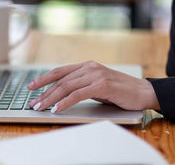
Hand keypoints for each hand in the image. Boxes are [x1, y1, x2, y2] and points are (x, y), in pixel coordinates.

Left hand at [27, 61, 159, 112]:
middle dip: (44, 93)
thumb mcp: (97, 85)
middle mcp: (89, 67)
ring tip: (41, 108)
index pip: (59, 71)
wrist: (144, 92)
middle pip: (60, 80)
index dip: (43, 79)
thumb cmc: (120, 91)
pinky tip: (57, 109)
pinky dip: (65, 102)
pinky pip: (78, 94)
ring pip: (66, 87)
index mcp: (86, 65)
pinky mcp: (102, 84)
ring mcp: (95, 74)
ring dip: (51, 99)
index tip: (30, 87)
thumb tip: (60, 95)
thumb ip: (81, 85)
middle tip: (33, 103)